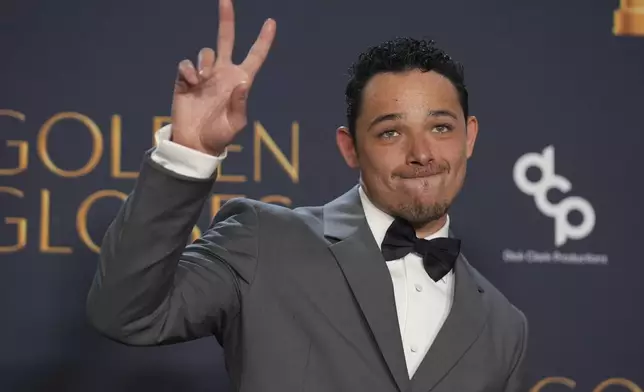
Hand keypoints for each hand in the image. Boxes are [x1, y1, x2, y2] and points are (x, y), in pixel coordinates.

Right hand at [170, 0, 275, 155]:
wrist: (194, 144)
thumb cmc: (219, 136)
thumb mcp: (235, 124)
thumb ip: (240, 105)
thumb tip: (243, 84)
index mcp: (240, 81)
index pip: (255, 56)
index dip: (263, 40)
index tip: (271, 22)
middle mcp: (223, 74)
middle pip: (226, 40)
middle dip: (226, 20)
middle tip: (226, 0)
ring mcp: (205, 75)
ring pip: (205, 52)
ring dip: (204, 62)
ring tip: (202, 80)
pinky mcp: (186, 80)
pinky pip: (186, 64)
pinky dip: (189, 70)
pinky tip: (192, 84)